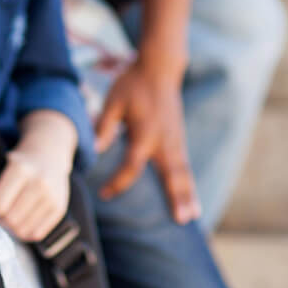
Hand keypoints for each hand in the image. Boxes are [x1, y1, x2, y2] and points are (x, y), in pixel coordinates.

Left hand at [0, 148, 70, 242]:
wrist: (48, 153)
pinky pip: (37, 234)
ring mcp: (52, 196)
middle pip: (10, 220)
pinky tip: (25, 219)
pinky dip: (27, 232)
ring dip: (13, 228)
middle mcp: (40, 182)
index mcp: (21, 168)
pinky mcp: (60, 208)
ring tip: (13, 214)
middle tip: (2, 211)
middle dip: (1, 220)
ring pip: (23, 231)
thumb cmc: (17, 163)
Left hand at [94, 60, 200, 223]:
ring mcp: (175, 140)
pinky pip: (185, 166)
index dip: (117, 182)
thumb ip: (104, 126)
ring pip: (182, 173)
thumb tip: (94, 151)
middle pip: (170, 175)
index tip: (103, 193)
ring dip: (188, 194)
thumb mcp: (113, 100)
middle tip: (181, 220)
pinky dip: (189, 184)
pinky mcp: (179, 139)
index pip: (132, 166)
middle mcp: (164, 140)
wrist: (160, 67)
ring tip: (192, 216)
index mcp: (145, 133)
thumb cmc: (133, 83)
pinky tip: (193, 200)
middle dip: (175, 197)